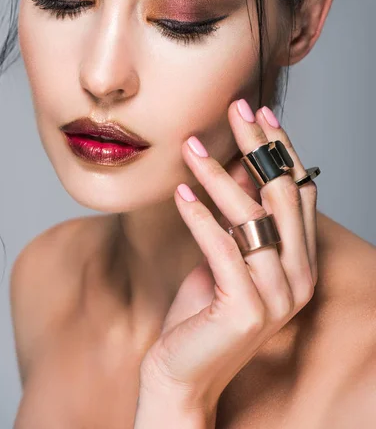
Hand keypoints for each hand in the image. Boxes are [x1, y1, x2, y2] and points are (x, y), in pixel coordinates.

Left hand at [139, 99, 317, 414]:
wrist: (182, 373)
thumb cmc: (202, 311)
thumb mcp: (227, 255)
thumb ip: (242, 217)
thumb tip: (240, 164)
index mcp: (301, 262)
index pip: (297, 192)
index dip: (281, 150)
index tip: (260, 113)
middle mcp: (299, 278)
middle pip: (281, 195)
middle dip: (258, 146)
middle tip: (236, 107)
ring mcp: (276, 296)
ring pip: (252, 217)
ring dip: (219, 176)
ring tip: (191, 146)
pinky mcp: (246, 309)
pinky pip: (222, 248)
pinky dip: (199, 217)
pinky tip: (179, 193)